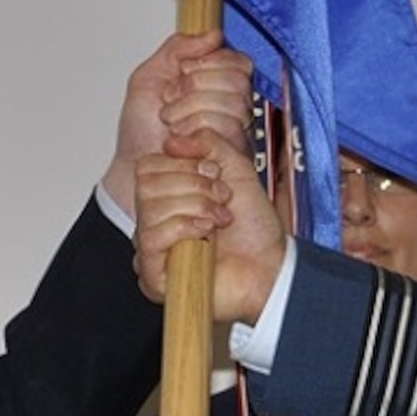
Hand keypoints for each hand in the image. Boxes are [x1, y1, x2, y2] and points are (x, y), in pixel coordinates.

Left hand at [103, 33, 252, 216]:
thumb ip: (178, 48)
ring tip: (172, 122)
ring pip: (234, 104)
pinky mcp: (232, 155)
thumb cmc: (140, 128)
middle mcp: (231, 106)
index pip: (239, 62)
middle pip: (238, 81)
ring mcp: (234, 131)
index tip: (182, 71)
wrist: (134, 163)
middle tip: (171, 99)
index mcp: (216, 83)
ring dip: (192, 109)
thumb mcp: (149, 76)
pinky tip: (181, 138)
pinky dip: (196, 129)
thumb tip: (214, 35)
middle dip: (196, 87)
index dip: (210, 62)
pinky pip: (229, 129)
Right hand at [133, 130, 286, 323]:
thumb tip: (172, 140)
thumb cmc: (254, 229)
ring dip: (196, 206)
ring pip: (150, 207)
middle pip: (146, 183)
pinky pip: (151, 236)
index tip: (215, 173)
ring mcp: (151, 248)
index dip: (183, 163)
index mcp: (168, 195)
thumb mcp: (237, 169)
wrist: (271, 266)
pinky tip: (207, 235)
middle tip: (221, 198)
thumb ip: (208, 142)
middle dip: (193, 185)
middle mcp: (155, 220)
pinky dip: (185, 227)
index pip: (147, 165)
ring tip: (219, 219)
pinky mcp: (152, 275)